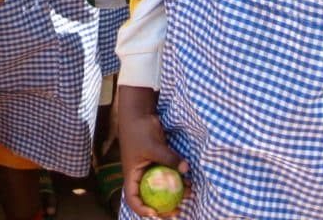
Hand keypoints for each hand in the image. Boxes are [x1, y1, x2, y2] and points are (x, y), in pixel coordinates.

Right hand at [119, 86, 189, 216]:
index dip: (142, 208)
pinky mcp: (158, 160)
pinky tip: (189, 181)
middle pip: (149, 196)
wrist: (140, 112)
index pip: (133, 198)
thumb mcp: (153, 146)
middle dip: (163, 206)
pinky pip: (168, 174)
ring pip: (161, 186)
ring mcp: (149, 167)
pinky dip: (177, 179)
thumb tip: (186, 169)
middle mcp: (140, 174)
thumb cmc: (139, 129)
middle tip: (177, 211)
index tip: (156, 212)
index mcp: (132, 174)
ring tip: (189, 193)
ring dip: (174, 192)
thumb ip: (169, 158)